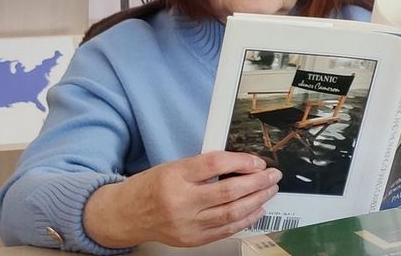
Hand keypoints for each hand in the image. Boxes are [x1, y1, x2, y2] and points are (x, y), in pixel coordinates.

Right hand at [83, 151, 281, 247]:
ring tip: (269, 191)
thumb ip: (202, 166)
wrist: (127, 214)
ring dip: (255, 201)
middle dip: (256, 182)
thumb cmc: (150, 186)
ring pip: (230, 213)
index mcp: (176, 175)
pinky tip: (256, 210)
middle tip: (272, 175)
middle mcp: (181, 201)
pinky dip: (244, 220)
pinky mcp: (191, 240)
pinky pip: (224, 230)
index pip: (214, 164)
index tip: (257, 160)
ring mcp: (187, 224)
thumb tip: (238, 164)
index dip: (240, 161)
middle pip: (227, 191)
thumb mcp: (173, 166)